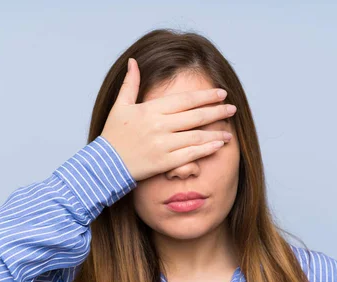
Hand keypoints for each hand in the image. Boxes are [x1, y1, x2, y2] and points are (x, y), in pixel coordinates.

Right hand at [100, 58, 236, 181]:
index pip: (185, 100)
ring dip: (216, 134)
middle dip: (217, 112)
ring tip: (230, 132)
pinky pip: (191, 155)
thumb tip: (133, 61)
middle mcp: (159, 126)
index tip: (221, 94)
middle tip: (232, 109)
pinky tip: (218, 146)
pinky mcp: (165, 162)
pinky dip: (206, 149)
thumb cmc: (113, 135)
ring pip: (196, 136)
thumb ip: (131, 83)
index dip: (206, 96)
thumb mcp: (120, 106)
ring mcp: (163, 144)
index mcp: (151, 110)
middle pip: (195, 116)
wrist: (104, 164)